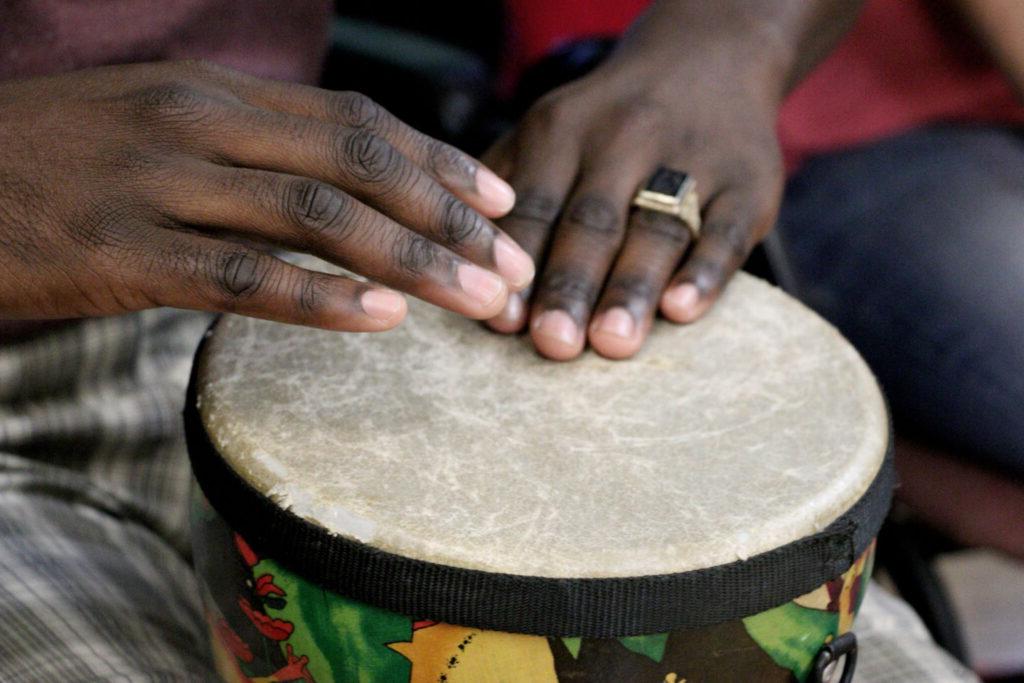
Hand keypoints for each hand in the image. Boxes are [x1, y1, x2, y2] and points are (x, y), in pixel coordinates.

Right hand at [0, 60, 533, 330]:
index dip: (437, 160)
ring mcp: (158, 184)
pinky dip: (319, 297)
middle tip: (513, 267)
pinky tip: (382, 319)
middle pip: (357, 161)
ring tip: (480, 301)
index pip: (355, 118)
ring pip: (317, 215)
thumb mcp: (155, 127)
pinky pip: (240, 275)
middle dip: (448, 216)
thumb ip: (245, 150)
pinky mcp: (120, 253)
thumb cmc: (51, 162)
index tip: (498, 202)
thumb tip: (337, 190)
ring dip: (412, 260)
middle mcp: (196, 123)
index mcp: (212, 92)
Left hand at [484, 53, 782, 359]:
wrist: (708, 62)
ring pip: (658, 228)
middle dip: (569, 285)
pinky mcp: (748, 184)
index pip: (535, 205)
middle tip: (553, 344)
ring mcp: (693, 159)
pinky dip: (704, 272)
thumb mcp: (550, 132)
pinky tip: (682, 310)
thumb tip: (461, 265)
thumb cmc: (607, 125)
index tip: (503, 320)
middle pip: (593, 221)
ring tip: (612, 342)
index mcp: (563, 130)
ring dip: (631, 287)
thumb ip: (507, 187)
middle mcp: (626, 138)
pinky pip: (726, 231)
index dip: (518, 263)